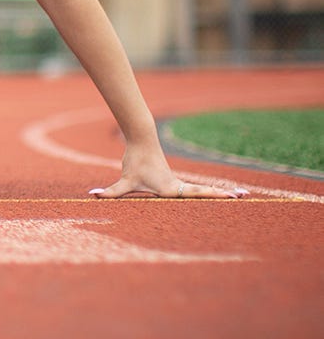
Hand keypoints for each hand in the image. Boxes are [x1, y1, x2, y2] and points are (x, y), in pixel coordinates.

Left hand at [88, 143, 246, 198]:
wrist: (142, 140)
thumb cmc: (135, 161)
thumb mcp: (124, 180)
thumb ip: (110, 192)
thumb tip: (93, 195)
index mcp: (170, 189)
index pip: (196, 195)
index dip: (214, 196)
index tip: (231, 197)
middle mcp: (177, 186)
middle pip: (204, 193)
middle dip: (223, 195)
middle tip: (245, 196)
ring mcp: (177, 183)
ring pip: (201, 191)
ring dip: (219, 193)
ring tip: (242, 195)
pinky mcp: (173, 181)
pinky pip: (194, 189)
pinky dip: (208, 192)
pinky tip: (218, 194)